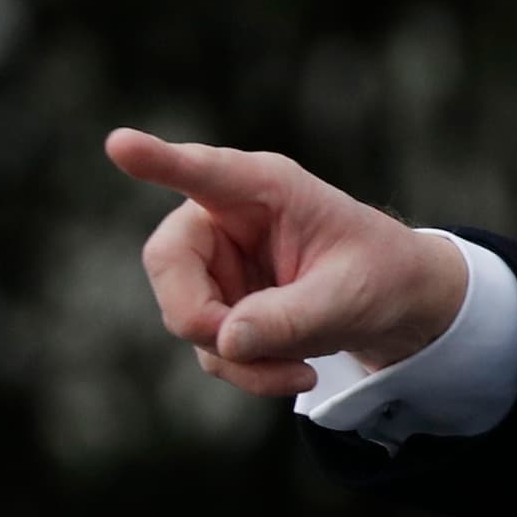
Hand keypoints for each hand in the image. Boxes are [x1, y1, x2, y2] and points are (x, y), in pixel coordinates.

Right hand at [105, 128, 468, 398]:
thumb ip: (290, 316)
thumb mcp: (349, 297)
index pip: (204, 171)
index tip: (120, 144)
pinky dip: (247, 371)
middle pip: (168, 262)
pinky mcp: (218, 305)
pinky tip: (295, 372)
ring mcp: (216, 264)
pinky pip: (209, 347)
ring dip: (238, 359)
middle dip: (200, 317)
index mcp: (266, 188)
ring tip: (300, 371)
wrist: (396, 304)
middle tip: (244, 349)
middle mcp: (226, 218)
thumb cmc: (379, 276)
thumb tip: (224, 341)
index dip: (159, 161)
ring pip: (186, 316)